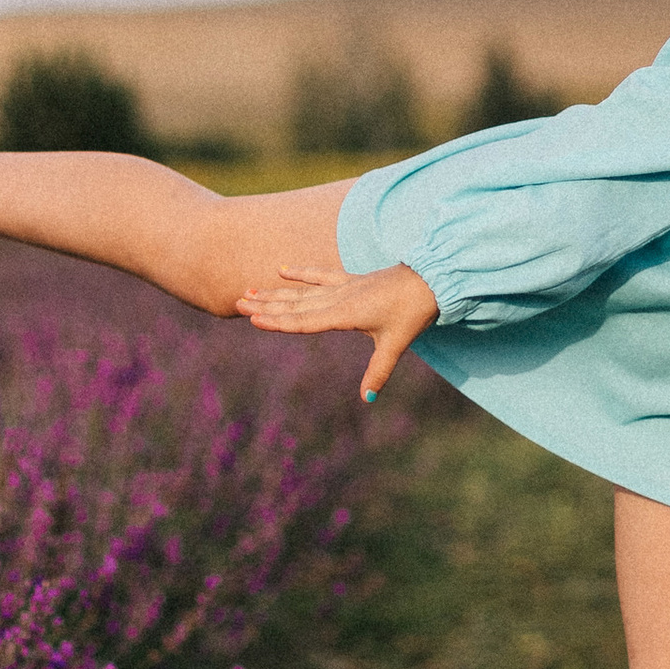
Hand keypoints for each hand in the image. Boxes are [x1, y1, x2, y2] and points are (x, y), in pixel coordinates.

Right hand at [236, 258, 438, 399]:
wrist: (431, 280)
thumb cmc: (412, 313)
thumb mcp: (395, 344)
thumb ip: (378, 371)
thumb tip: (366, 398)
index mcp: (344, 314)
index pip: (303, 320)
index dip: (277, 320)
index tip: (253, 318)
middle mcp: (339, 298)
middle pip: (295, 304)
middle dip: (266, 305)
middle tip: (239, 302)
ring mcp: (344, 287)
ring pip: (303, 291)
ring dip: (276, 292)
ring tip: (250, 290)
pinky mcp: (352, 280)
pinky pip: (322, 276)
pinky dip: (303, 273)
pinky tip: (284, 269)